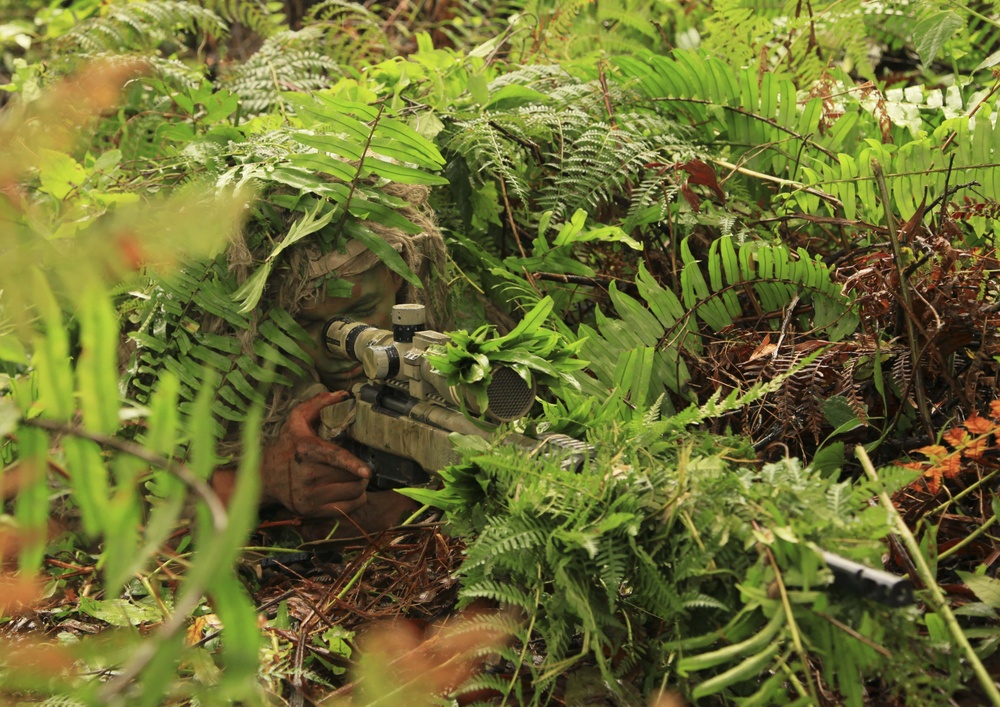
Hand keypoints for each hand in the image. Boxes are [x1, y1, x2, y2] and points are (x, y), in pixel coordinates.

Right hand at [260, 390, 370, 516]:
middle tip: (361, 467)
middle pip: (351, 477)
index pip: (334, 458)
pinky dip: (356, 500)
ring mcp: (310, 496)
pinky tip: (350, 490)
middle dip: (361, 471)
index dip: (353, 465)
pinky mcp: (312, 511)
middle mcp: (308, 475)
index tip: (367, 471)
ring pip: (353, 492)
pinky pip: (348, 509)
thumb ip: (319, 404)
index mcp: (306, 450)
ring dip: (360, 485)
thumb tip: (343, 395)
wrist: (265, 477)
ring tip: (355, 477)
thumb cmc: (286, 446)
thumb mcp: (297, 420)